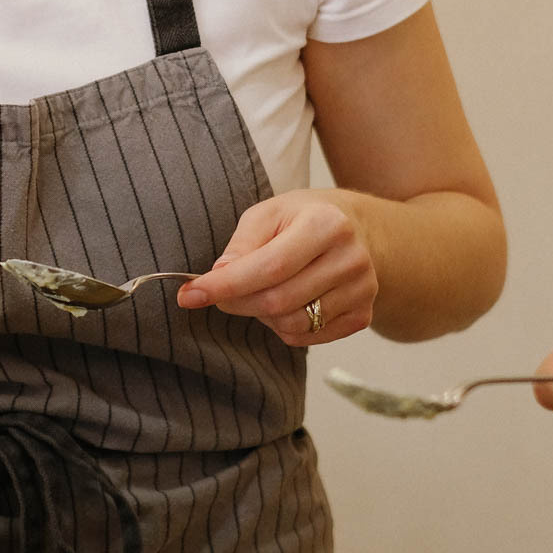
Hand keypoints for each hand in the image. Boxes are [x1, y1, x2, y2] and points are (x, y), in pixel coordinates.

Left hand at [176, 190, 377, 346]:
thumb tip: (219, 276)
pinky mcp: (363, 316)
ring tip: (259, 291)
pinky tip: (285, 302)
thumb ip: (241, 244)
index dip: (226, 285)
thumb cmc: (304, 218)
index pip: (270, 266)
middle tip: (219, 294)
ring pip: (292, 324)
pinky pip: (308, 338)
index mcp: (326, 224)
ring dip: (261, 315)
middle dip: (237, 302)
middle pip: (278, 301)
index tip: (189, 295)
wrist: (358, 230)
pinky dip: (284, 327)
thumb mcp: (268, 213)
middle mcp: (351, 259)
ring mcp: (362, 291)